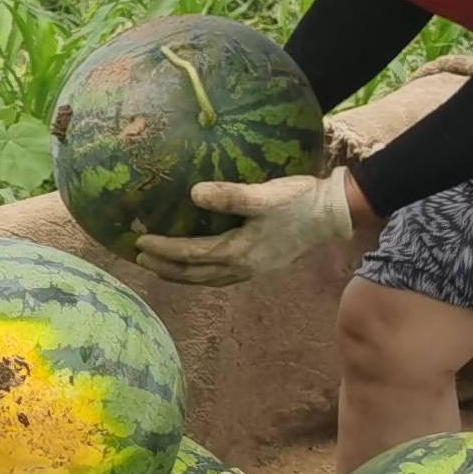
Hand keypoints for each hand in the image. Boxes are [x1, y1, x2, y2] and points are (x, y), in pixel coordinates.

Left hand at [132, 171, 357, 290]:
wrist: (333, 214)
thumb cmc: (298, 201)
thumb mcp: (263, 195)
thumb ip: (229, 197)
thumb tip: (194, 194)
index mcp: (239, 252)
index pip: (190, 255)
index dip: (163, 249)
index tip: (139, 241)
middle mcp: (242, 267)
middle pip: (193, 274)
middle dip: (164, 267)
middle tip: (139, 258)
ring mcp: (252, 270)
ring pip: (206, 279)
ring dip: (180, 274)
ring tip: (158, 266)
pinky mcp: (260, 265)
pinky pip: (221, 276)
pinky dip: (200, 274)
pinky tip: (196, 266)